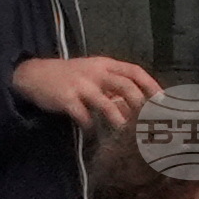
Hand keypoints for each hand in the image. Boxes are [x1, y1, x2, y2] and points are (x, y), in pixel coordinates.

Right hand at [13, 56, 159, 128]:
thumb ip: (112, 85)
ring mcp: (81, 85)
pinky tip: (93, 134)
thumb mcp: (92, 74)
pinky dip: (90, 126)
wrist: (35, 75)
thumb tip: (134, 104)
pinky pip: (82, 115)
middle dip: (140, 104)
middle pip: (124, 86)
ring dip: (118, 118)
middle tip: (149, 120)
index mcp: (105, 64)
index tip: (163, 101)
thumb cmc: (69, 77)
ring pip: (105, 102)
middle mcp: (96, 72)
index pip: (134, 71)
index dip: (150, 85)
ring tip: (126, 132)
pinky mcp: (67, 99)